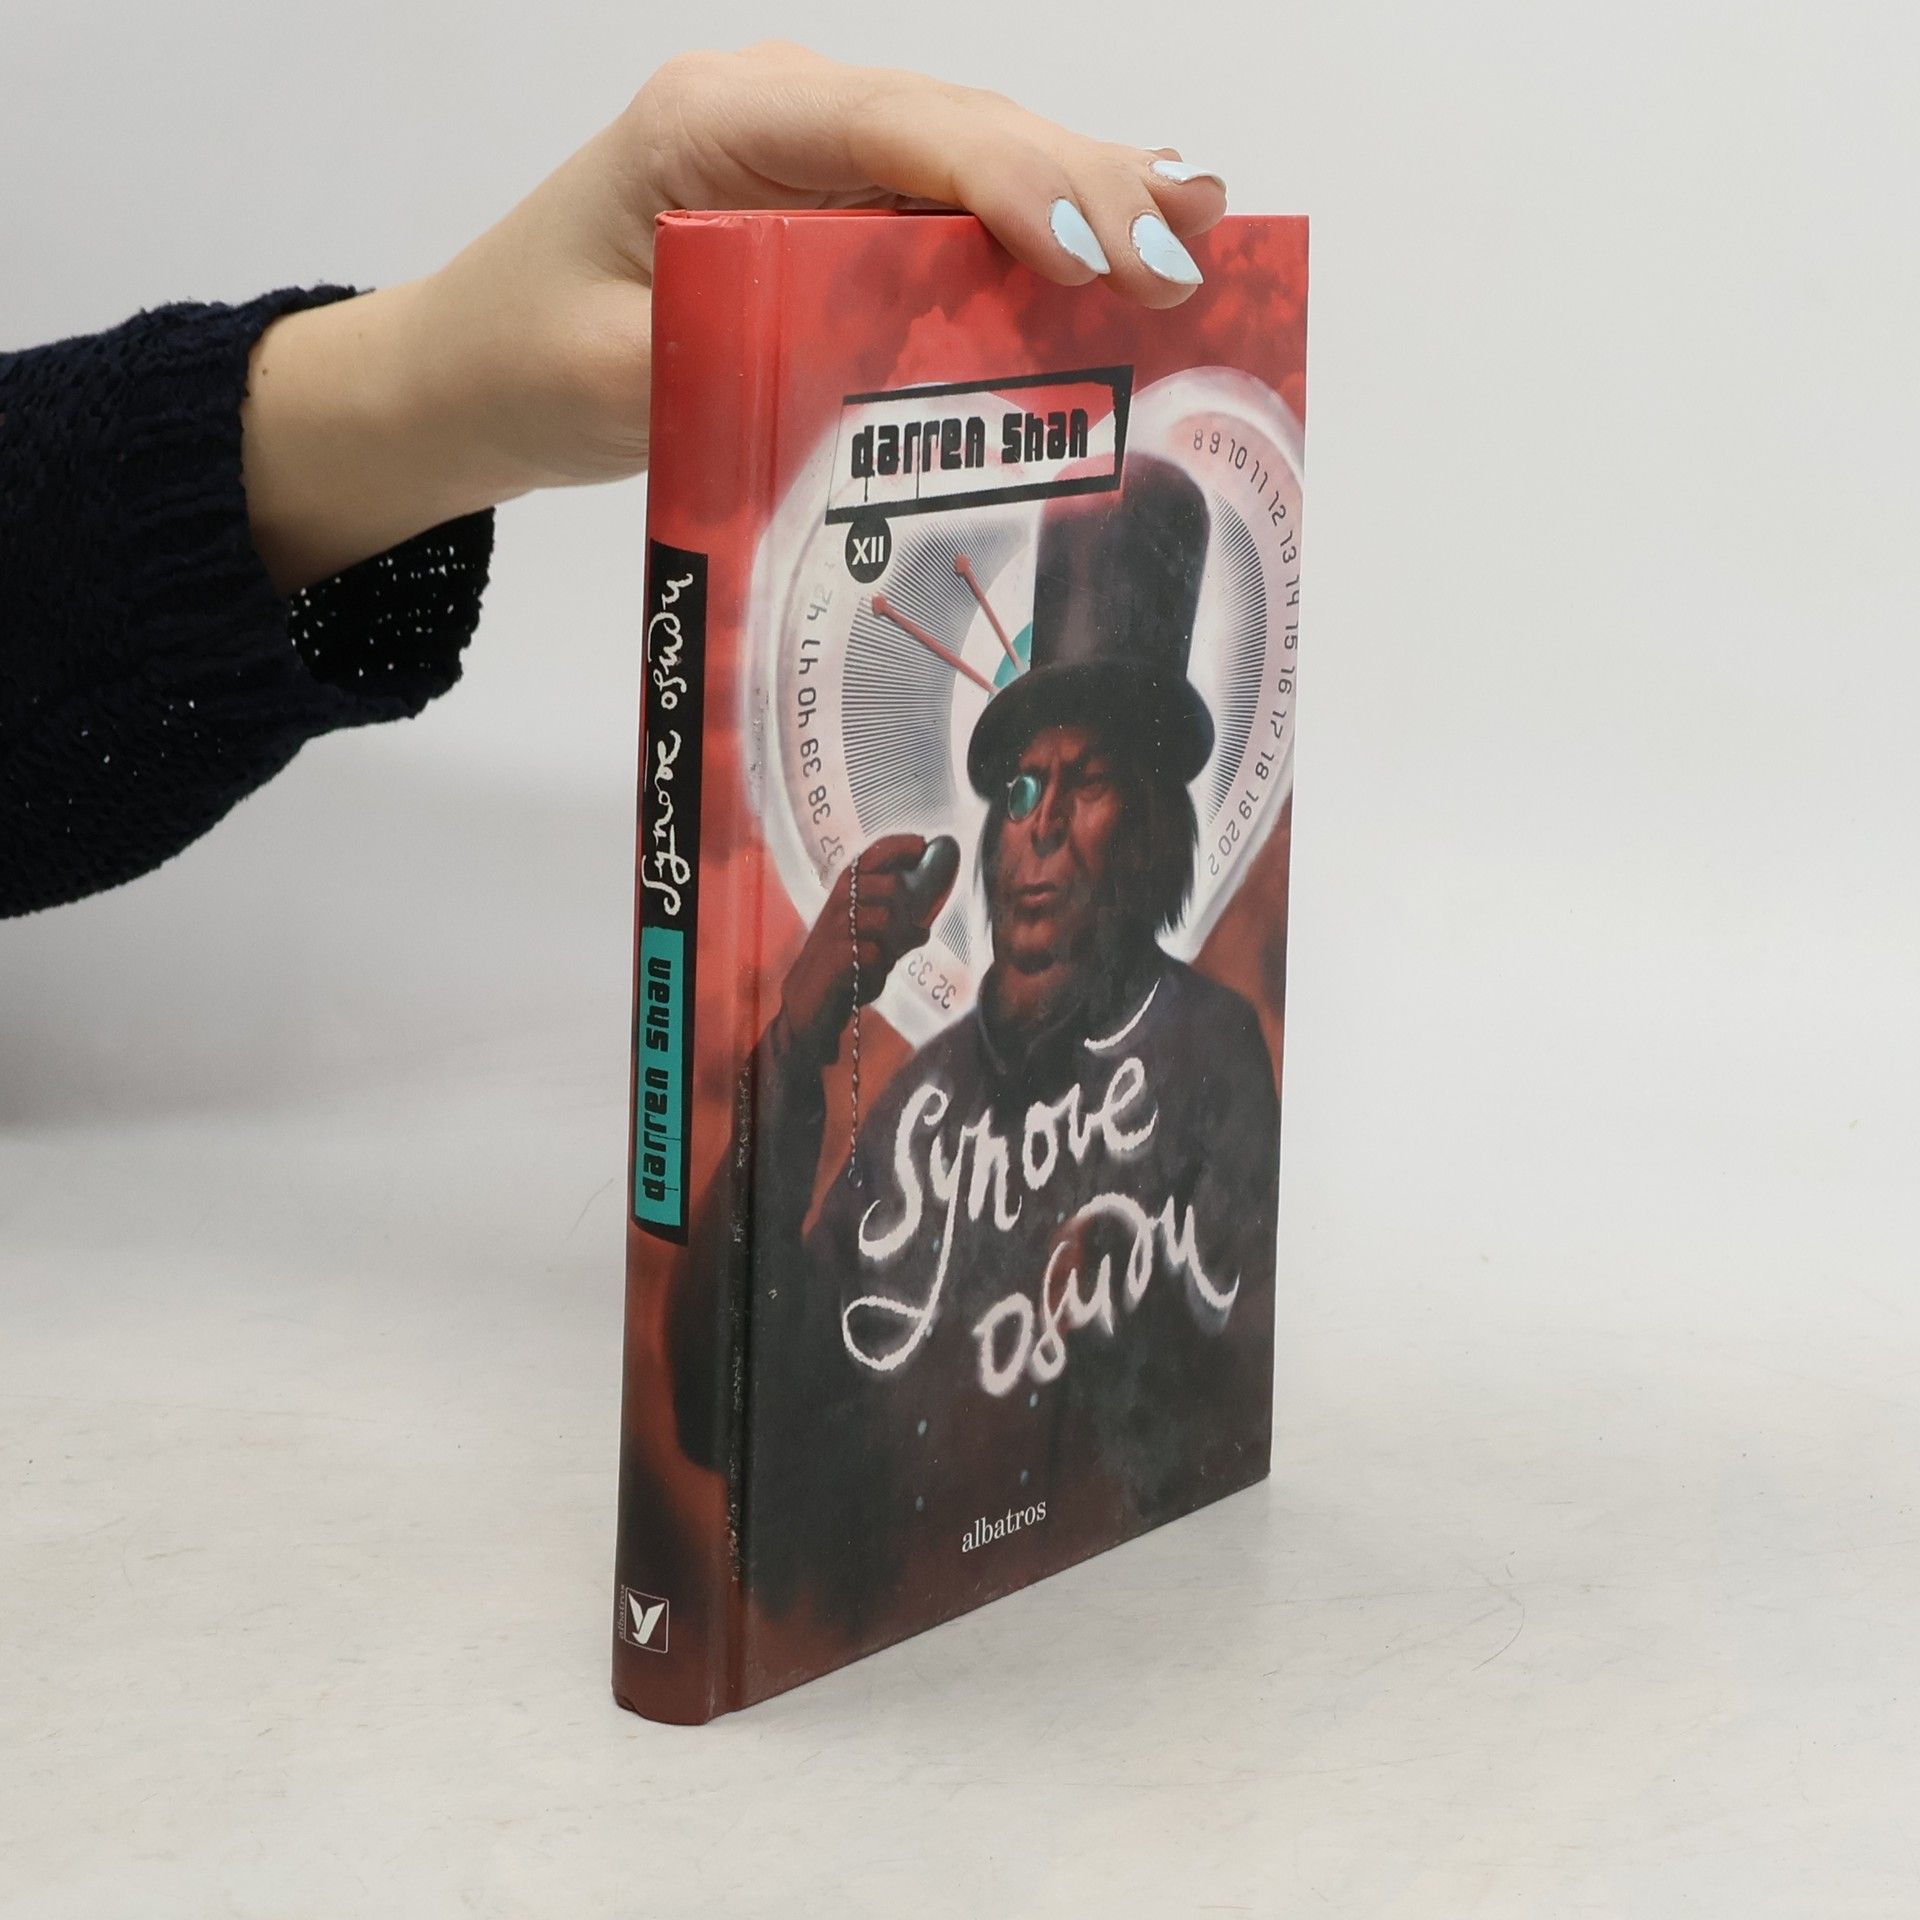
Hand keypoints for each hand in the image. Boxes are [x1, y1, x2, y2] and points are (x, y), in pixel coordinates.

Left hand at [241, 41, 1228, 591]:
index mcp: (717, 121)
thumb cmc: (532, 359)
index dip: (1013, 178)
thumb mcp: (628, 373)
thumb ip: (753, 355)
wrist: (474, 368)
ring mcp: (815, 157)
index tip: (1098, 245)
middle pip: (961, 128)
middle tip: (1187, 256)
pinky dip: (1043, 227)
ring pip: (976, 159)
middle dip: (1086, 186)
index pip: (895, 127)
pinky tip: (1128, 237)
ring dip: (1088, 200)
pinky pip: (954, 206)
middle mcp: (782, 114)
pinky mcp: (834, 209)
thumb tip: (917, 374)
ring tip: (1198, 239)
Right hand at [780, 834, 958, 1062]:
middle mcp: (839, 906)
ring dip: (896, 942)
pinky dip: (881, 971)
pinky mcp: (836, 959)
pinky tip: (869, 979)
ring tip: (887, 959)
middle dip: (908, 909)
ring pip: (885, 918)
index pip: (871, 858)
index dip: (898, 847)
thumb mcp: (868, 942)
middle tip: (908, 934)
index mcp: (846, 896)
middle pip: (889, 885)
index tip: (922, 844)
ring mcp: (835, 931)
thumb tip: (925, 926)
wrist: (806, 1007)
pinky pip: (877, 955)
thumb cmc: (841, 968)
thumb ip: (894, 930)